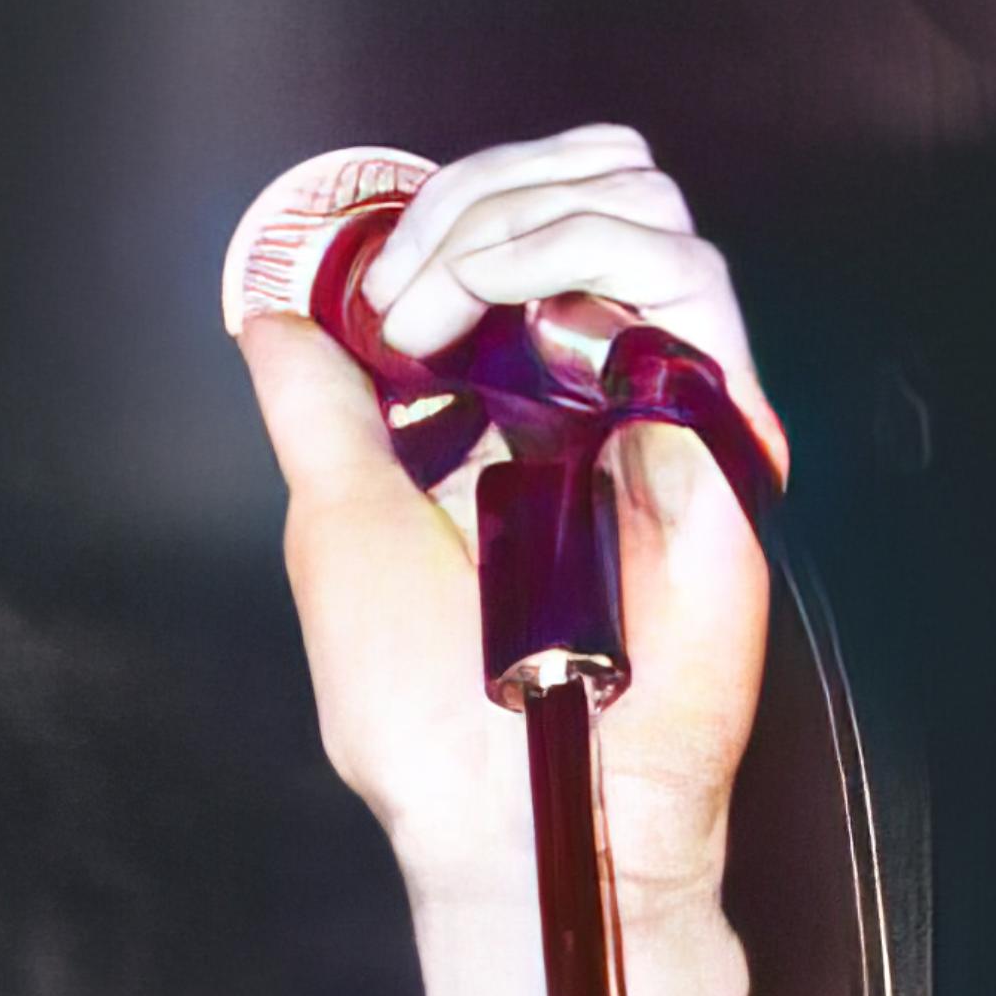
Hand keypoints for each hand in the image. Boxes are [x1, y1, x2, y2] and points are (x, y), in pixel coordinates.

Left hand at [232, 123, 780, 917]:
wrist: (514, 812)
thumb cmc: (428, 708)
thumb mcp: (335, 525)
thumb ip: (314, 412)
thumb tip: (272, 319)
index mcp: (517, 403)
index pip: (517, 222)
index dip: (443, 209)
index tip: (366, 286)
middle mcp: (600, 389)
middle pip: (587, 183)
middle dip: (474, 198)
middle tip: (401, 297)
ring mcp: (666, 403)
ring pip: (639, 203)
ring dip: (514, 223)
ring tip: (440, 318)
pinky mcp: (723, 432)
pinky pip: (690, 281)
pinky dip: (582, 259)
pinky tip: (514, 322)